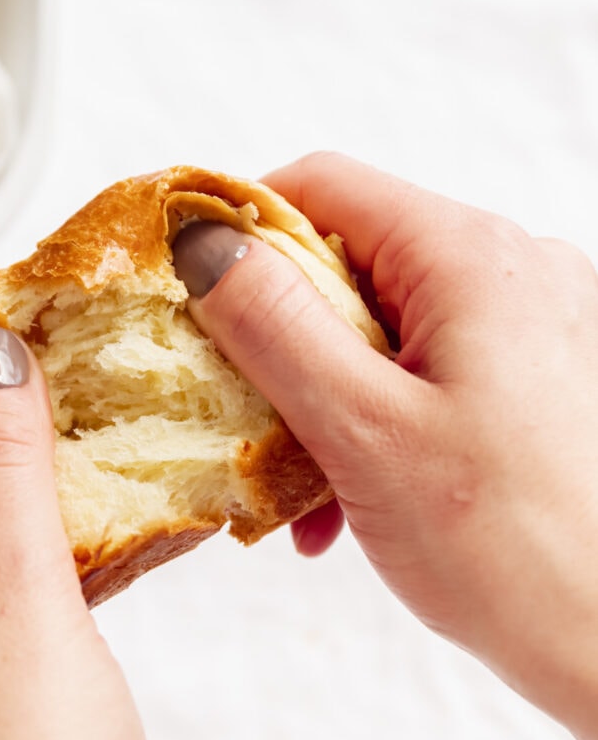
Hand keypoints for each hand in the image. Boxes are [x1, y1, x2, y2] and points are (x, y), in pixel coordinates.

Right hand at [173, 152, 597, 739]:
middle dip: (286, 344)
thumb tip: (203, 236)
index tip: (189, 305)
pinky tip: (361, 501)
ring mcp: (543, 322)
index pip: (322, 187)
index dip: (239, 234)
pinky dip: (385, 420)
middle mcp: (518, 269)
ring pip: (390, 326)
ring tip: (312, 496)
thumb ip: (274, 324)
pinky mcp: (550, 378)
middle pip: (354, 261)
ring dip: (330, 397)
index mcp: (472, 258)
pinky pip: (438, 369)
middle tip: (251, 428)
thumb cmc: (516, 551)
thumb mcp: (363, 432)